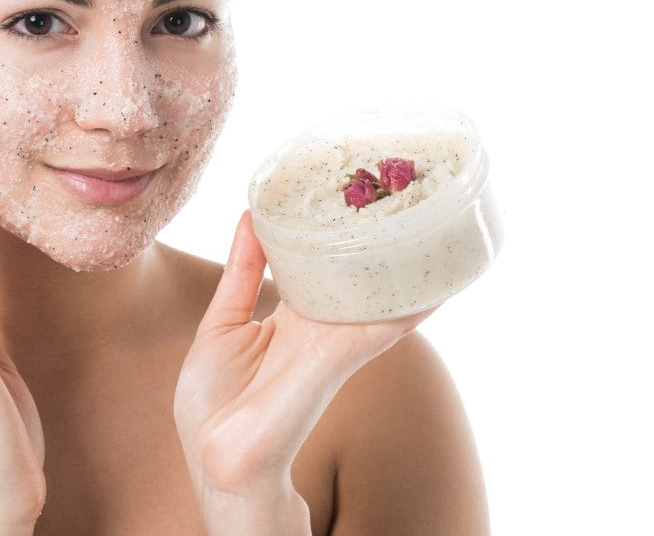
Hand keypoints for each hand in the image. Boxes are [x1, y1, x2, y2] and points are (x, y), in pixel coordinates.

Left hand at [174, 210, 437, 495]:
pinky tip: (434, 286)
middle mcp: (322, 327)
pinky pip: (378, 327)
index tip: (353, 194)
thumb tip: (249, 217)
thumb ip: (242, 273)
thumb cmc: (215, 404)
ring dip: (410, 268)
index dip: (339, 232)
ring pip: (382, 298)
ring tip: (438, 229)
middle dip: (383, 241)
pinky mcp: (333, 361)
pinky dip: (408, 307)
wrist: (216, 460)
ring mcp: (332, 344)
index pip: (326, 265)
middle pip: (361, 277)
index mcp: (295, 317)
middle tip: (408, 194)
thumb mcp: (223, 323)